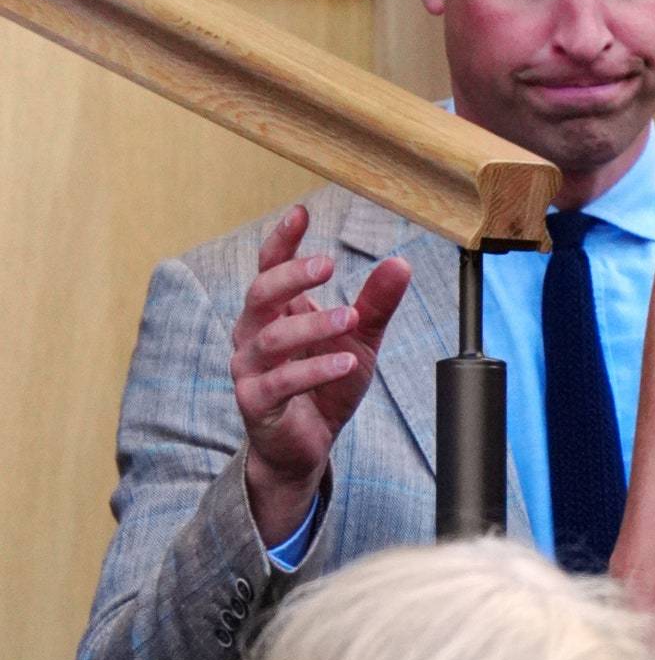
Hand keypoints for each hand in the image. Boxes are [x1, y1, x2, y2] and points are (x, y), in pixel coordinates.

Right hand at [232, 205, 411, 544]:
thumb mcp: (360, 340)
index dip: (282, 240)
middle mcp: (253, 334)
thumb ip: (376, 304)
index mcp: (275, 312)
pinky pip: (280, 383)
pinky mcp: (256, 403)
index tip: (301, 212)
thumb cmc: (326, 385)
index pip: (270, 267)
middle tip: (328, 264)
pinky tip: (346, 361)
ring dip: (313, 325)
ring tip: (350, 316)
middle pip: (261, 294)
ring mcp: (249, 369)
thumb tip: (401, 263)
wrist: (306, 447)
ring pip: (271, 339)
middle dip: (292, 275)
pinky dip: (314, 370)